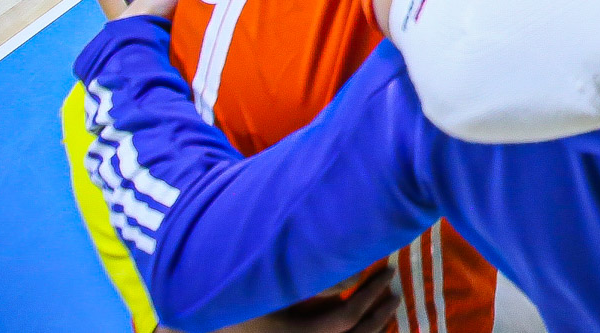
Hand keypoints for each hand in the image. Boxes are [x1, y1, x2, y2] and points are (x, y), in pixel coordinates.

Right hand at [226, 268, 395, 332]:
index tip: (388, 272)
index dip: (371, 295)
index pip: (345, 320)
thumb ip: (314, 280)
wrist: (204, 322)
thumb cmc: (238, 295)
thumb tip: (353, 275)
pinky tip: (365, 323)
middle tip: (395, 292)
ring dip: (371, 329)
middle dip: (378, 315)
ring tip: (387, 308)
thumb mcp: (274, 286)